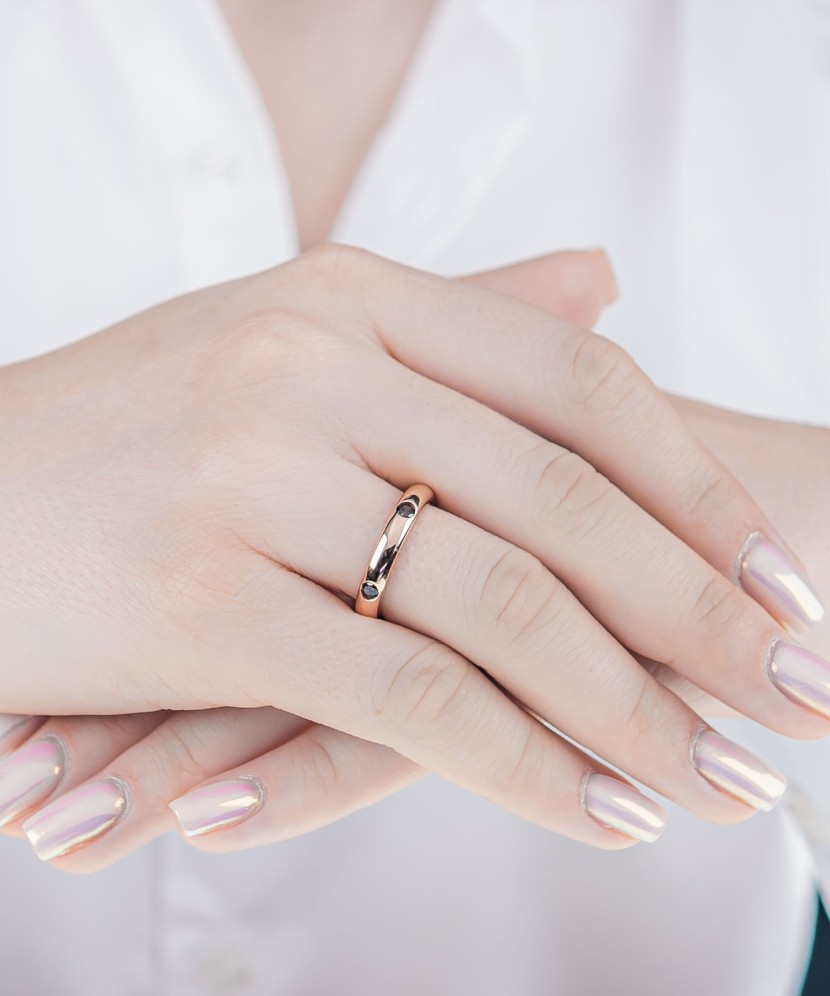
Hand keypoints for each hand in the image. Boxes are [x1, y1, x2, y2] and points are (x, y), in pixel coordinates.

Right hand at [0, 245, 825, 870]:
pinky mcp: (204, 601)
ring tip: (720, 778)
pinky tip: (599, 814)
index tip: (773, 577)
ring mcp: (253, 479)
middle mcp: (311, 368)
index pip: (578, 385)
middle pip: (564, 501)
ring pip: (499, 604)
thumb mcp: (296, 338)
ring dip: (629, 707)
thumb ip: (463, 319)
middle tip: (798, 692)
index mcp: (351, 300)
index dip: (696, 487)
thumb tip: (605, 282)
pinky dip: (519, 764)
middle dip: (702, 613)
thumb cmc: (137, 432)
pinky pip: (404, 693)